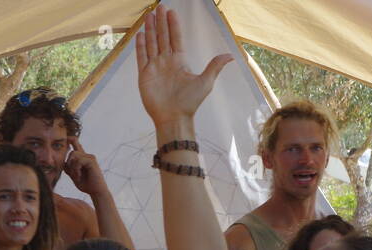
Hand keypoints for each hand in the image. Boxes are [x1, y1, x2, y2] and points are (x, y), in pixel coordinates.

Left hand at [63, 137, 106, 196]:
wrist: (96, 191)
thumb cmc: (86, 184)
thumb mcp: (74, 175)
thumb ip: (68, 168)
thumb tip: (61, 161)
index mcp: (82, 158)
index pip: (76, 143)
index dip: (70, 138)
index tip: (66, 137)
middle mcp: (87, 155)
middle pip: (71, 152)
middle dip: (69, 165)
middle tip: (74, 176)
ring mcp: (90, 157)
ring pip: (74, 156)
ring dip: (72, 168)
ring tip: (77, 176)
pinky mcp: (91, 160)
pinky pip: (78, 161)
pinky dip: (76, 170)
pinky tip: (79, 176)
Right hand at [136, 6, 232, 124]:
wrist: (174, 118)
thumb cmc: (190, 103)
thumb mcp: (206, 82)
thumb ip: (215, 66)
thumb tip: (231, 56)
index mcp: (179, 61)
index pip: (175, 38)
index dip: (173, 25)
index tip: (171, 12)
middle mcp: (166, 62)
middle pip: (162, 37)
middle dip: (160, 22)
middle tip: (159, 7)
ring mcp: (155, 68)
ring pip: (151, 44)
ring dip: (150, 30)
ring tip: (148, 15)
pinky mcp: (144, 76)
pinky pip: (142, 57)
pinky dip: (141, 46)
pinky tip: (140, 35)